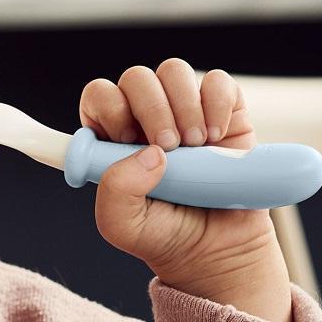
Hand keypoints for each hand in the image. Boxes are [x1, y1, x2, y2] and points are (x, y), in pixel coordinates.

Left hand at [78, 59, 287, 295]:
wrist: (218, 250)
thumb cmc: (163, 235)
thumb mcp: (122, 225)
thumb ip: (114, 191)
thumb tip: (148, 154)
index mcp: (110, 138)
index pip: (99, 96)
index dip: (110, 108)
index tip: (127, 140)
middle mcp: (144, 118)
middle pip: (136, 78)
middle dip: (151, 108)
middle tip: (168, 146)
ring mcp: (184, 110)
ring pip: (174, 70)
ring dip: (184, 105)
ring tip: (195, 145)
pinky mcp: (223, 111)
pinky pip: (218, 81)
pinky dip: (217, 103)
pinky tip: (218, 136)